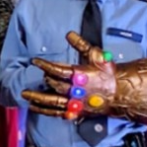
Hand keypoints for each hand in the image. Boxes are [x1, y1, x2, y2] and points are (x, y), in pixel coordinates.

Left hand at [26, 31, 146, 128]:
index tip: (35, 61)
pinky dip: (46, 111)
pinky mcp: (78, 111)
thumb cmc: (109, 73)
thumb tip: (69, 34)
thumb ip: (81, 45)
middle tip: (35, 78)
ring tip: (25, 95)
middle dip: (44, 81)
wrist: (121, 92)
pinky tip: (34, 108)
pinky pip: (59, 113)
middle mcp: (78, 91)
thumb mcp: (97, 55)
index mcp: (82, 75)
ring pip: (54, 102)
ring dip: (38, 99)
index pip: (60, 70)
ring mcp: (77, 103)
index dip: (46, 65)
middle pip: (56, 86)